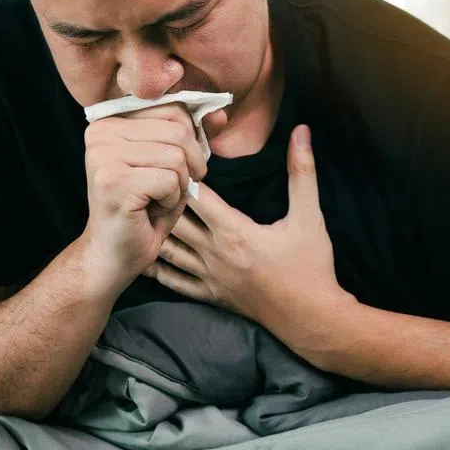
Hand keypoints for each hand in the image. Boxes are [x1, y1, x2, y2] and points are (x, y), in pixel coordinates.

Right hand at [80, 103, 206, 291]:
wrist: (115, 253)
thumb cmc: (146, 207)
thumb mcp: (173, 163)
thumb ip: (194, 134)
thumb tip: (220, 114)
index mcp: (111, 119)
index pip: (173, 109)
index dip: (191, 140)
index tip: (175, 165)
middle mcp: (101, 131)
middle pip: (178, 131)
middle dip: (189, 164)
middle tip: (170, 188)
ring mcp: (102, 155)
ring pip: (177, 156)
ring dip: (179, 185)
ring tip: (156, 199)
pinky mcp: (112, 181)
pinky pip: (170, 180)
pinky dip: (171, 200)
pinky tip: (149, 211)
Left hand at [146, 125, 353, 338]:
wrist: (311, 317)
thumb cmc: (311, 266)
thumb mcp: (310, 215)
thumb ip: (303, 171)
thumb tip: (302, 131)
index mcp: (234, 231)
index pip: (196, 196)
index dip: (183, 175)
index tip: (176, 157)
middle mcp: (215, 253)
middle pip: (174, 220)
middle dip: (162, 198)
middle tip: (150, 179)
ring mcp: (209, 277)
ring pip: (169, 250)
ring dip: (154, 230)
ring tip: (139, 211)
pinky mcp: (210, 296)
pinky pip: (174, 282)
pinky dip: (156, 268)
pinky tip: (144, 256)